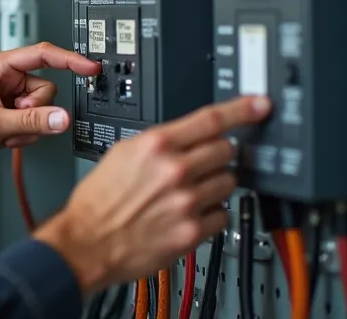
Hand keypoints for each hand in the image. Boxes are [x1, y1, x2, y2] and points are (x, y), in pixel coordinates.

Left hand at [0, 42, 99, 193]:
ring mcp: (7, 96)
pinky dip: (24, 133)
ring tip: (4, 132)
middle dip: (35, 111)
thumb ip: (32, 121)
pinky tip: (5, 138)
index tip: (89, 66)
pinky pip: (34, 122)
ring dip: (28, 126)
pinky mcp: (9, 112)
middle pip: (45, 89)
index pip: (42, 55)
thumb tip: (61, 117)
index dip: (69, 59)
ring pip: (42, 108)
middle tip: (13, 121)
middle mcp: (4, 77)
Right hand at [33, 96, 271, 294]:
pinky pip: (223, 215)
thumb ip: (160, 142)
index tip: (260, 104)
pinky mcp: (193, 232)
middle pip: (227, 150)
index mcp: (155, 145)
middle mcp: (174, 170)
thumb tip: (192, 134)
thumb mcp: (122, 153)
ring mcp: (187, 202)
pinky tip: (189, 215)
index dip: (242, 109)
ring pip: (229, 182)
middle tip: (202, 164)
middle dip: (218, 155)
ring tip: (189, 193)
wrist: (86, 241)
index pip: (211, 119)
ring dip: (216, 185)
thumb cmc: (99, 200)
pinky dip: (212, 215)